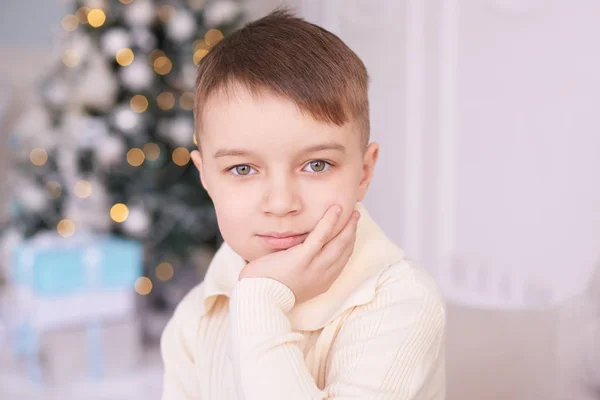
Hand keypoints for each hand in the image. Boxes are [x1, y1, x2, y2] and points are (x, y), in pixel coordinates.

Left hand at [238, 205, 360, 304]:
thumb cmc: (268, 290)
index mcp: (322, 282)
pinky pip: (321, 236)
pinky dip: (331, 221)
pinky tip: (336, 209)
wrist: (258, 300)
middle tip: (355, 216)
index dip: (349, 243)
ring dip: (347, 225)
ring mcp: (314, 267)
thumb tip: (300, 256)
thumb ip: (302, 271)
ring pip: (338, 242)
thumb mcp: (293, 283)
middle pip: (344, 250)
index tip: (351, 231)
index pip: (342, 260)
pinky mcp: (302, 258)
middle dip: (352, 231)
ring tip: (351, 211)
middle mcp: (323, 275)